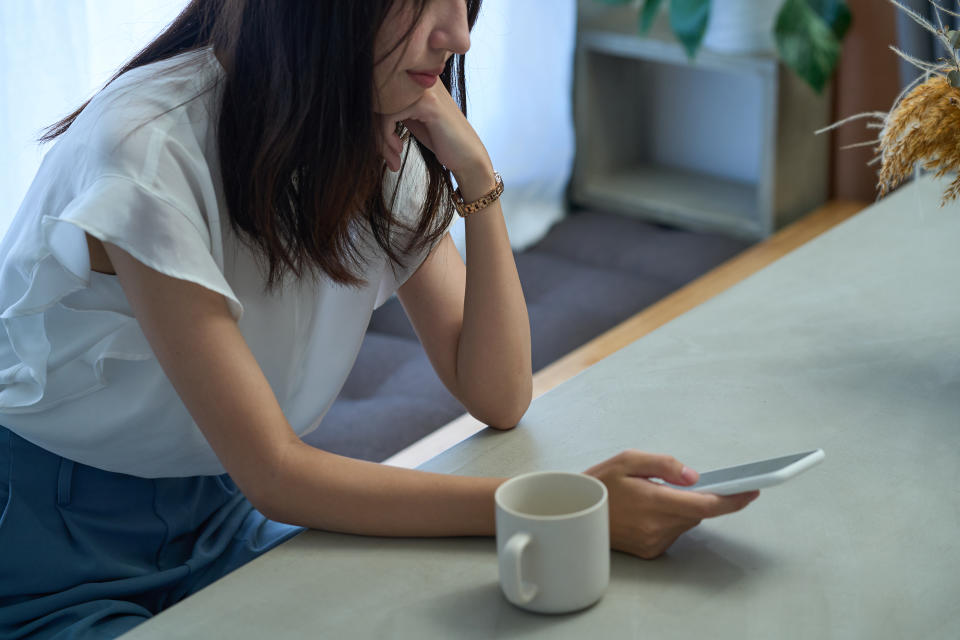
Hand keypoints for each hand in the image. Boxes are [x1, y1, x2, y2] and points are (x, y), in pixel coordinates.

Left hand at [378, 83, 492, 188]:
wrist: (467, 157)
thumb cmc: (440, 139)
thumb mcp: (411, 118)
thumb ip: (391, 106)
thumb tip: (359, 105)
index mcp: (417, 77)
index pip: (380, 87)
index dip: (373, 117)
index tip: (383, 141)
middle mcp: (420, 77)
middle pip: (377, 95)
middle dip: (374, 129)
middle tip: (386, 152)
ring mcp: (424, 88)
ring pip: (381, 106)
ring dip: (380, 137)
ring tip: (391, 155)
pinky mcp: (426, 103)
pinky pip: (389, 115)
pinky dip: (386, 137)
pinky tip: (398, 149)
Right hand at [585, 450, 758, 558]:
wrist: (574, 513)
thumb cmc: (599, 484)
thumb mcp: (628, 460)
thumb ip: (665, 465)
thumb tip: (694, 477)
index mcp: (654, 503)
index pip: (706, 504)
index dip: (732, 499)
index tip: (751, 491)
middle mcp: (657, 528)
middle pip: (697, 512)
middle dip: (698, 496)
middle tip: (683, 481)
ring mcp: (654, 542)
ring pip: (686, 522)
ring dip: (682, 507)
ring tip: (654, 493)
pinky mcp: (650, 551)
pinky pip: (673, 532)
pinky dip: (670, 518)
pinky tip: (648, 509)